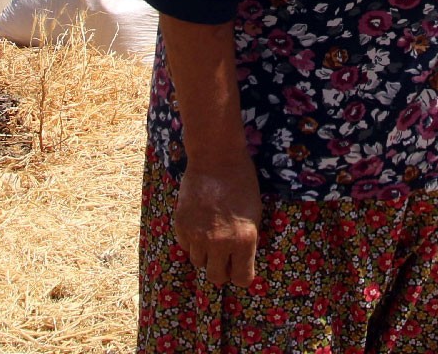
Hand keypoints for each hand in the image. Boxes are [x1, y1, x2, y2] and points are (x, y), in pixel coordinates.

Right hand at [174, 158, 261, 287]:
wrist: (216, 157)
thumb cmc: (242, 182)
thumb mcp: (255, 214)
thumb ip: (246, 241)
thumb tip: (240, 261)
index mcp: (244, 241)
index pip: (242, 279)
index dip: (242, 275)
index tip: (240, 268)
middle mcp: (221, 243)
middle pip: (217, 277)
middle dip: (222, 270)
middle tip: (224, 257)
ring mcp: (199, 236)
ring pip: (199, 262)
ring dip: (205, 254)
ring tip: (211, 235)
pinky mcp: (182, 225)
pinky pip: (186, 246)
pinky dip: (192, 241)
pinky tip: (199, 224)